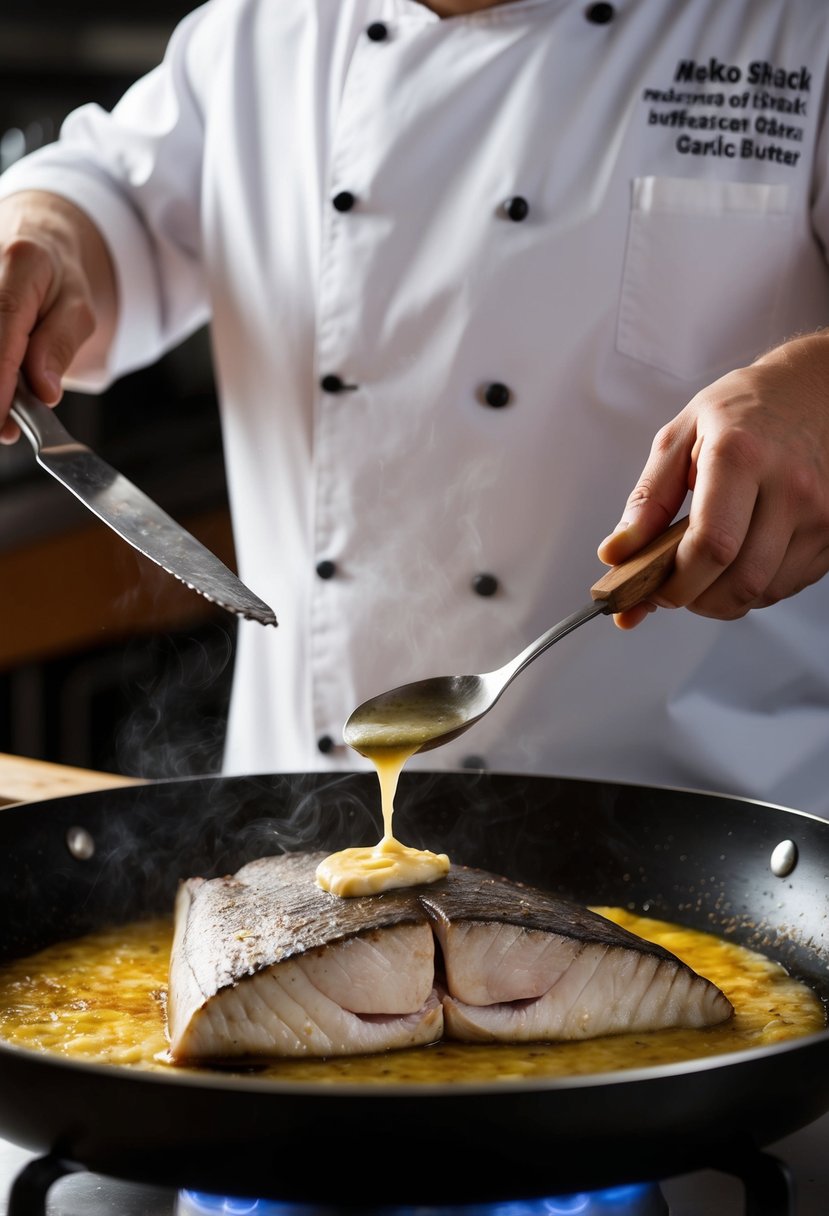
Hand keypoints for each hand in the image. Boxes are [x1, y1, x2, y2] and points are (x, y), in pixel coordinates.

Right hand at [0, 190, 114, 441]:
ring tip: (3, 417)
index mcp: (22, 262)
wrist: (31, 236)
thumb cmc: (57, 278)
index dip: (0, 378)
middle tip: (6, 429)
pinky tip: (2, 392)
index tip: (1, 419)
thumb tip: (45, 392)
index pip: (6, 323)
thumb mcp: (78, 309)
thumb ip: (61, 346)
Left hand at [597, 331, 828, 627]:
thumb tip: (616, 553)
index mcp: (741, 456)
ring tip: (703, 571)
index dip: (676, 583)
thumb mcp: (680, 436)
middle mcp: (790, 486)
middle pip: (740, 580)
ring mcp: (821, 511)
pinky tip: (739, 560)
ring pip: (764, 591)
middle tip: (672, 587)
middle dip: (696, 600)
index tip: (652, 589)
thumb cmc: (745, 409)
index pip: (711, 545)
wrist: (816, 390)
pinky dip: (754, 588)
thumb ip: (646, 500)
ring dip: (724, 599)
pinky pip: (787, 585)